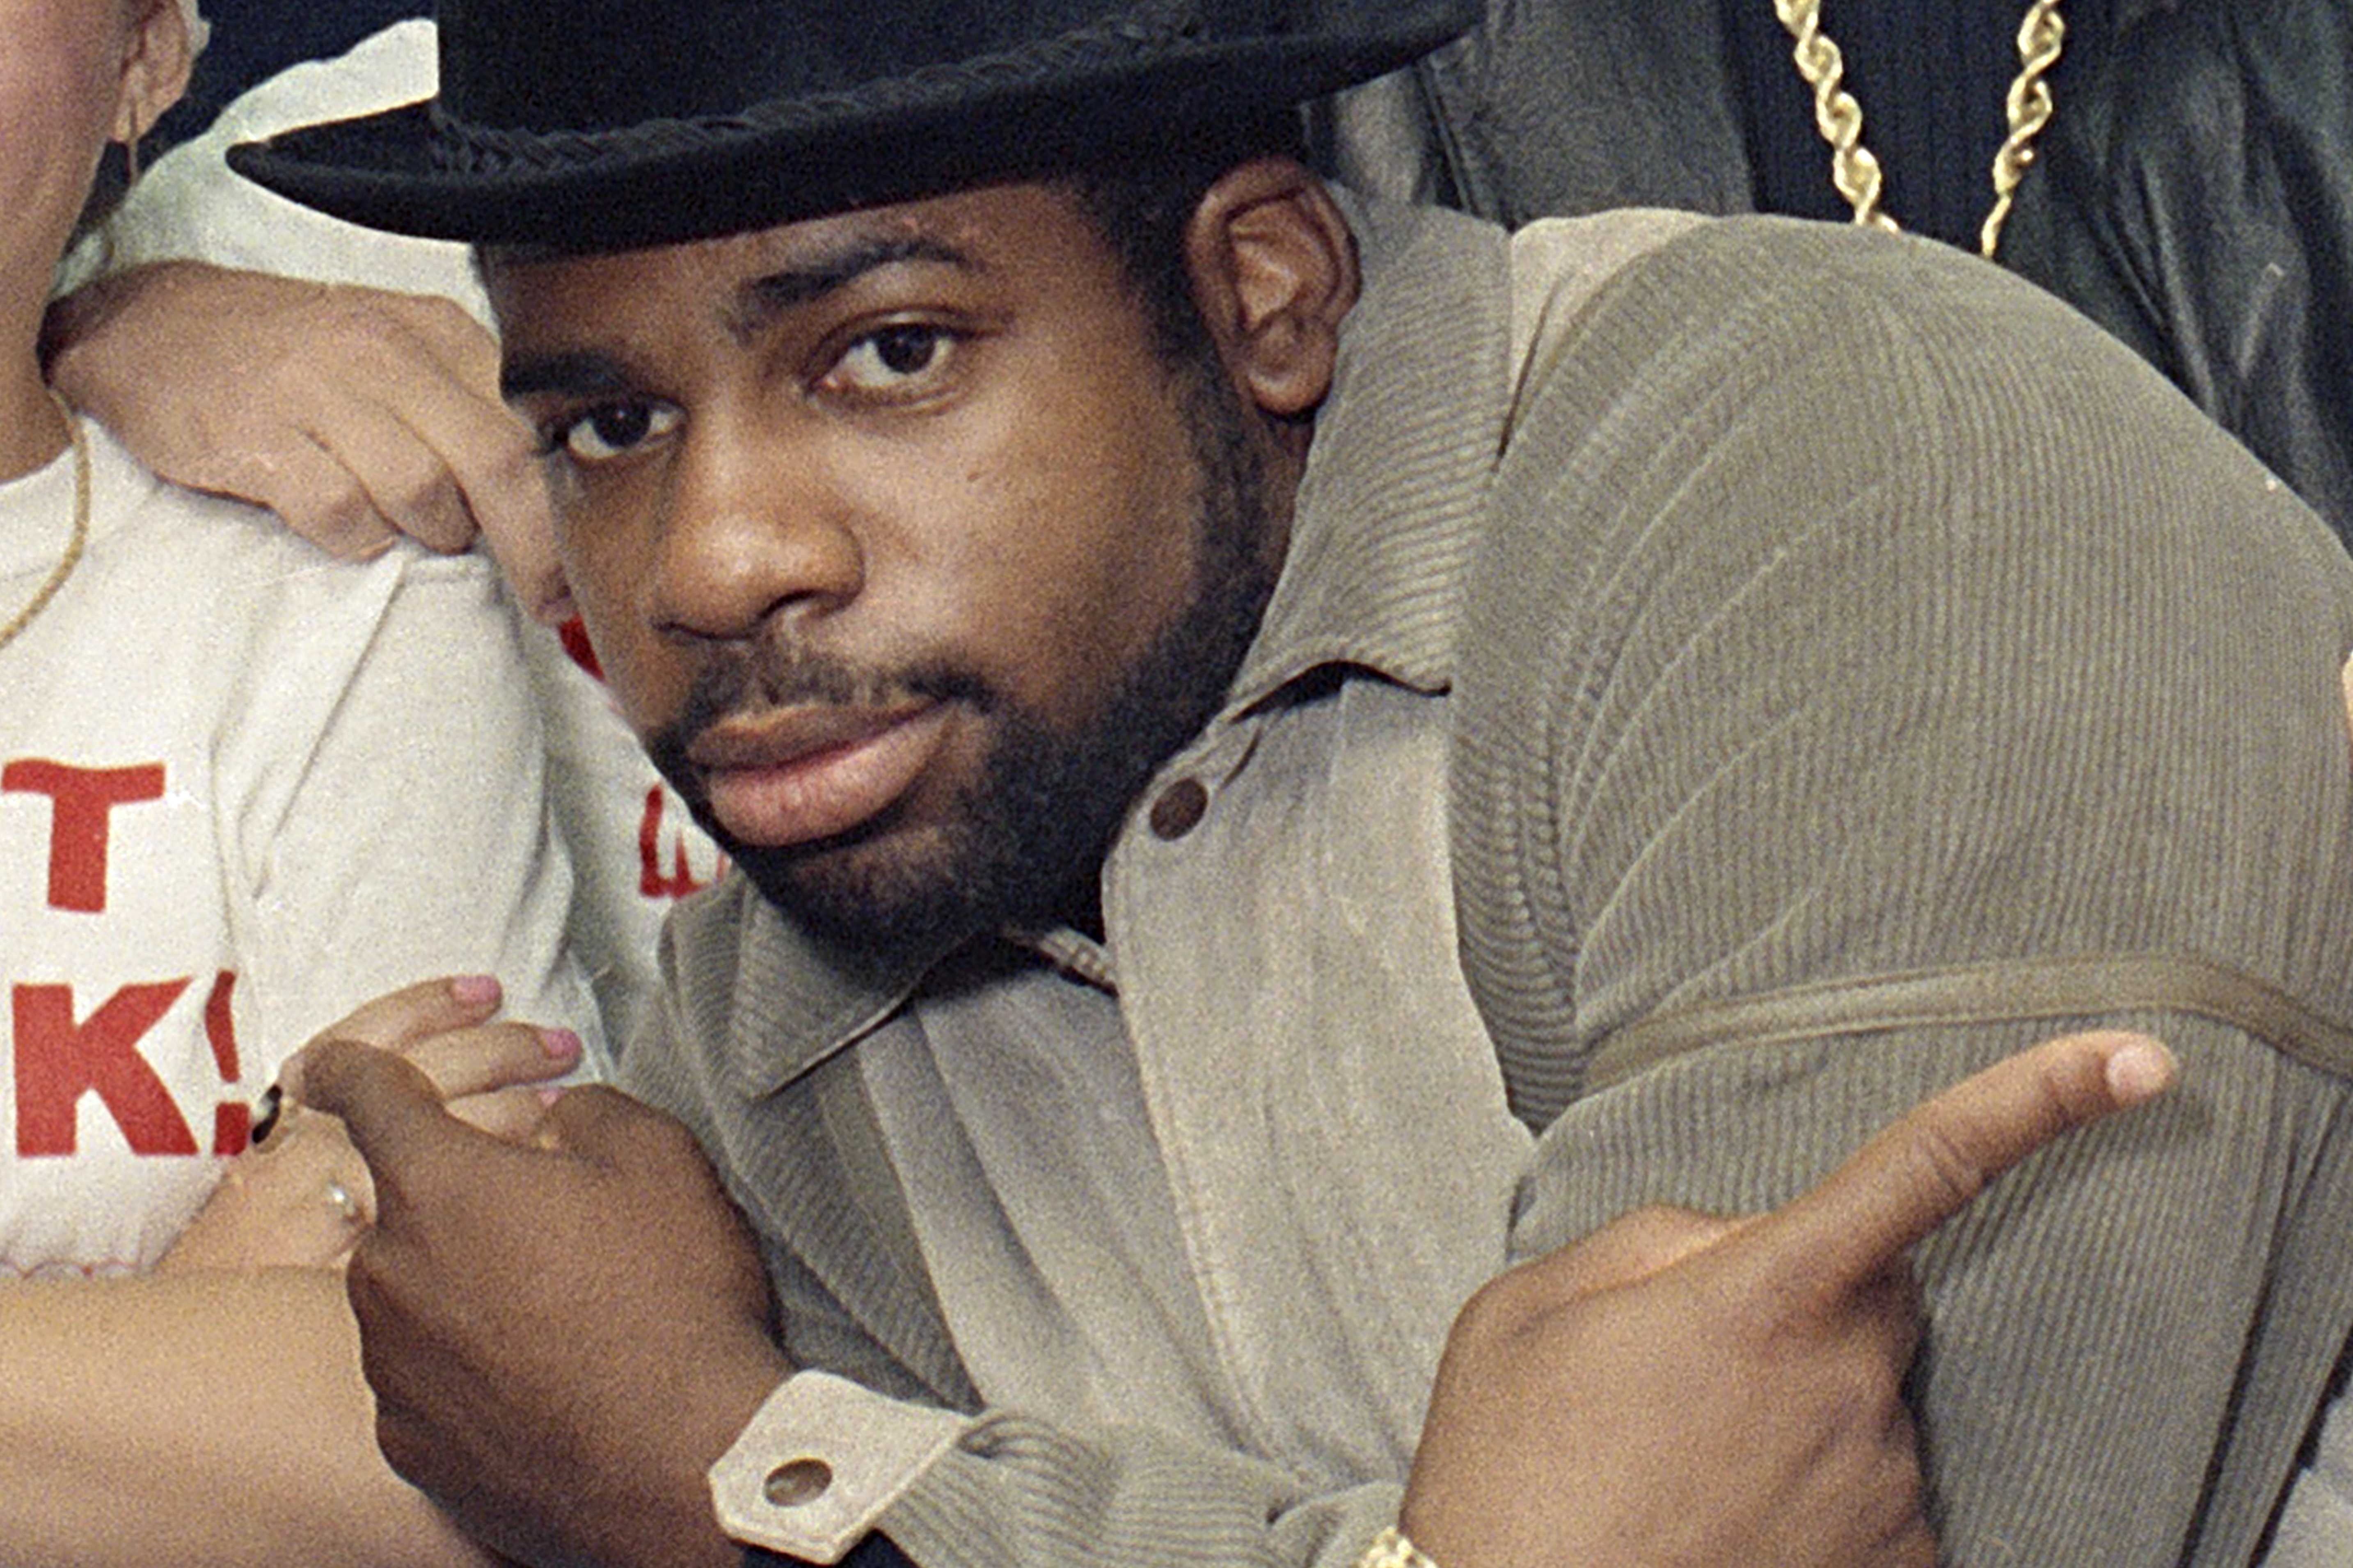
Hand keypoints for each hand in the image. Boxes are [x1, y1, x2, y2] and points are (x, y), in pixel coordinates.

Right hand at [44, 262, 571, 619]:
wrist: (152, 326)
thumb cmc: (297, 355)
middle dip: (534, 547)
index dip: (566, 507)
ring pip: (424, 492)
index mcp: (436, 332)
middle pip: (497, 461)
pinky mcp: (258, 437)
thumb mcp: (399, 352)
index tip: (581, 567)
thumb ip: (472, 409)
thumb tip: (550, 502)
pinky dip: (358, 539)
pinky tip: (349, 528)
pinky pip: (341, 514)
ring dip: (434, 534)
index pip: (530, 424)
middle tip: (544, 600)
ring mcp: (317, 391)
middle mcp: (383, 352)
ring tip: (415, 533)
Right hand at [161, 977, 583, 1272]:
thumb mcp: (271, 1169)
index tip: (486, 988)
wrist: (175, 1347)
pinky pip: (441, 1219)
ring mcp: (335, 1211)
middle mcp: (315, 1152)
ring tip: (566, 1106)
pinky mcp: (356, 1271)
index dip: (429, 1004)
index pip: (365, 1037)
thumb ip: (328, 1122)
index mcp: (292, 1118)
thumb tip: (423, 1080)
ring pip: (449, 1143)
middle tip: (561, 1043)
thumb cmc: (236, 1253)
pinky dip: (495, 1198)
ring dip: (517, 1115)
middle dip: (502, 1051)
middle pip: (425, 1076)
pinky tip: (538, 1188)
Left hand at [284, 1034, 787, 1567]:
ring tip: (566, 1315)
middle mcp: (390, 1270)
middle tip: (553, 1227)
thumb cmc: (673, 1307)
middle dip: (467, 1202)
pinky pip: (428, 1379)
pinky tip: (545, 1377)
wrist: (688, 1462)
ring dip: (470, 1288)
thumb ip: (591, 1112)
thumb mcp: (658, 1160)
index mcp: (440, 1182)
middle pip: (408, 1207)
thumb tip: (561, 1120)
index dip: (349, 1066)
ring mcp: (393, 1364)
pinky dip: (472, 1369)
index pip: (366, 1093)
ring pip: (416, 1295)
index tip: (333, 1067)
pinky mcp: (411, 1441)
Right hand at [1402, 1029, 2177, 1567]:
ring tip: (1682, 1468)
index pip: (1923, 1169)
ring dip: (1795, 1416)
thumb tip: (1732, 1243)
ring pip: (1864, 1406)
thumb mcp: (1528, 1313)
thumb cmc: (1510, 1479)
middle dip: (1804, 1304)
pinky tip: (1724, 1522)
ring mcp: (1883, 1492)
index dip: (2038, 1102)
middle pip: (1876, 1298)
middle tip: (1687, 1371)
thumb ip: (1648, 1243)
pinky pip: (1875, 1499)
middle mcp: (1847, 1392)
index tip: (2137, 1063)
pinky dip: (1813, 1502)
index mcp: (1761, 1300)